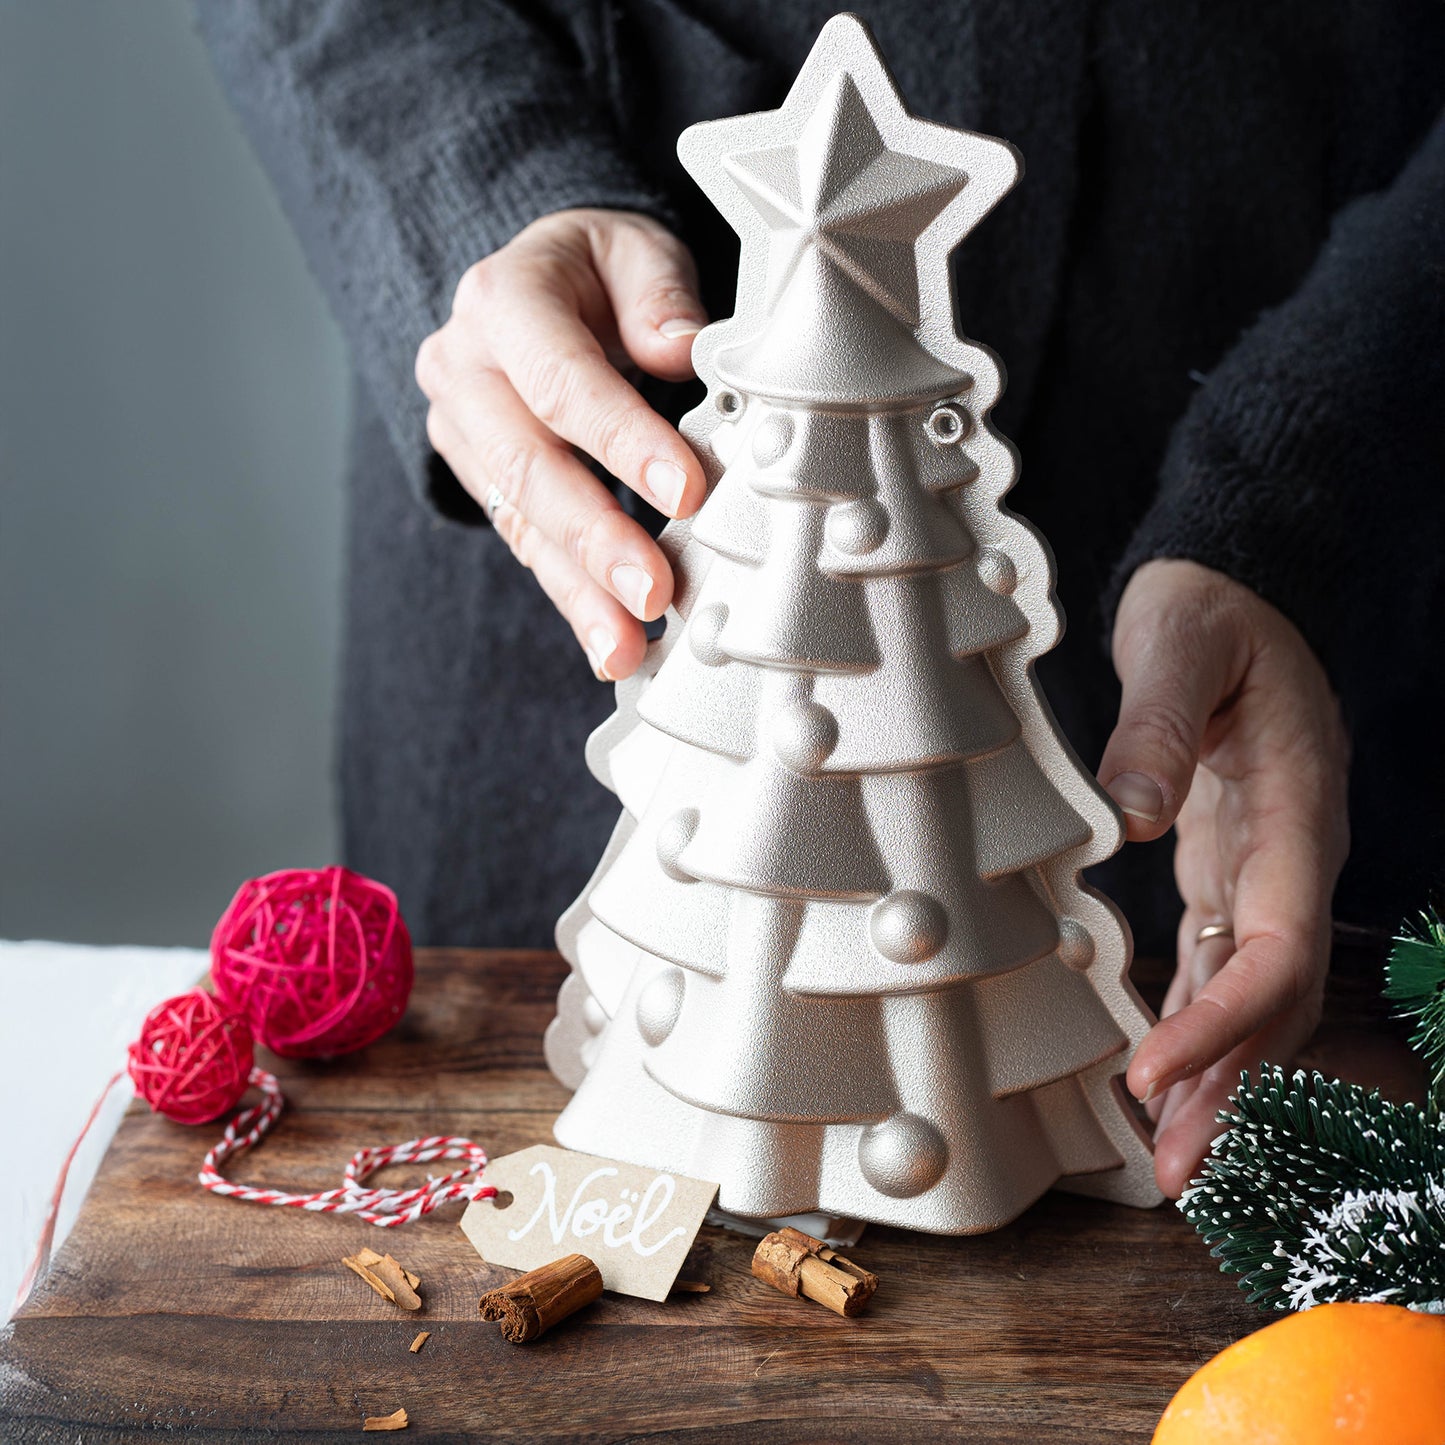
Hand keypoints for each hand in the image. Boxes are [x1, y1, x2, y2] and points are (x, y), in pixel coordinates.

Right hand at [415, 208, 708, 679]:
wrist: (536, 287)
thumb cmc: (595, 272)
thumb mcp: (633, 250)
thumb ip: (658, 294)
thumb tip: (680, 346)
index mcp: (504, 300)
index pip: (563, 380)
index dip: (624, 439)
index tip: (686, 490)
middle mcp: (466, 369)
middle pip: (530, 465)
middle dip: (596, 538)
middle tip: (652, 591)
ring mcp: (463, 432)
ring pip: (522, 522)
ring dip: (579, 592)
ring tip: (626, 646)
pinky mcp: (482, 482)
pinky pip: (528, 546)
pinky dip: (572, 597)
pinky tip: (608, 644)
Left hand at [1099, 560, 1349, 1197]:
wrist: (1237, 586)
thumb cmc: (1212, 609)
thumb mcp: (1182, 644)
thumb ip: (1160, 727)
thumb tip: (1132, 820)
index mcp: (1297, 807)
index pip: (1280, 945)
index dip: (1227, 1021)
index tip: (1158, 1070)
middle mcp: (1291, 851)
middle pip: (1277, 994)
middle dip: (1232, 1084)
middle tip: (1175, 1167)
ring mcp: (1264, 862)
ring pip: (1254, 989)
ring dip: (1218, 1070)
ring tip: (1171, 1149)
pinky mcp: (1228, 860)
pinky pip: (1223, 957)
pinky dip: (1197, 1017)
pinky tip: (1168, 1066)